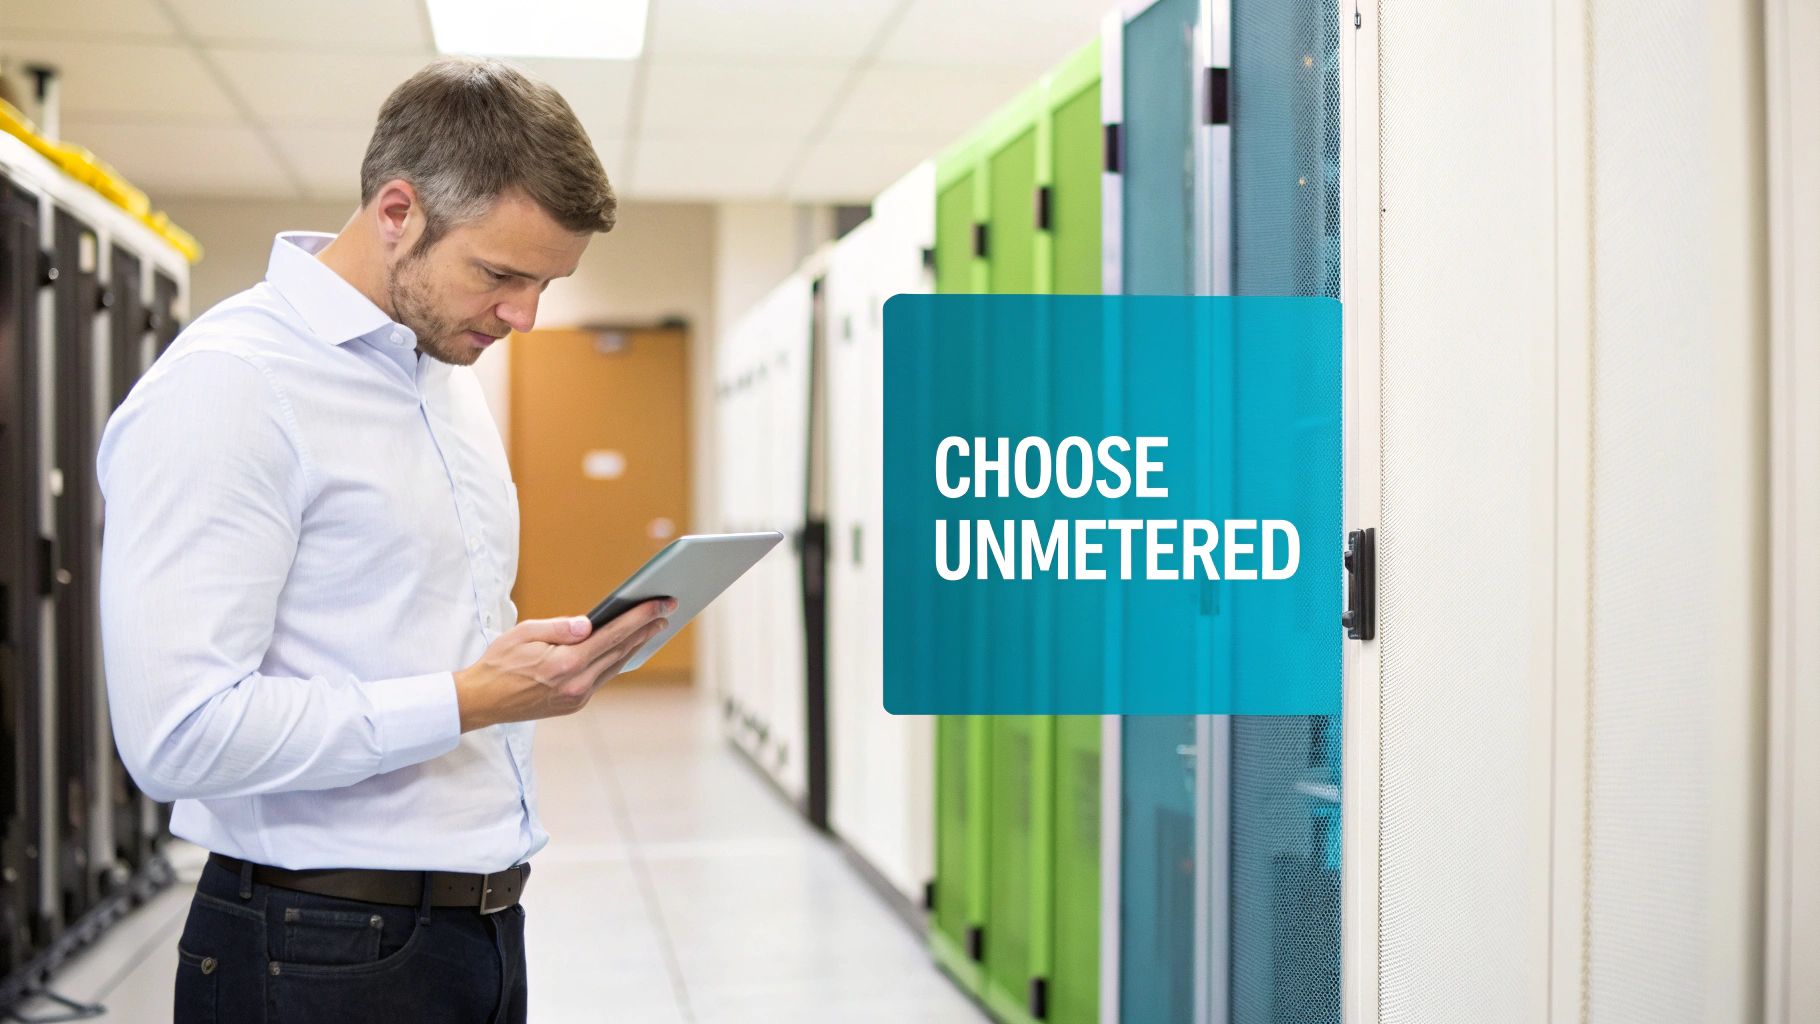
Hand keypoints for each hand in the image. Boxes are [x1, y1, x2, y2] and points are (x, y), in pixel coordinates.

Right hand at [453, 598, 675, 731]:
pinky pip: (603, 677)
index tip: (660, 603)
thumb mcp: (524, 634)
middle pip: (621, 651)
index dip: (639, 618)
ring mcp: (578, 698)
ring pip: (615, 666)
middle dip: (646, 628)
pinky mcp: (575, 704)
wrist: (482, 701)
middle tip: (667, 608)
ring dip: (637, 644)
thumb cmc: (500, 662)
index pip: (612, 636)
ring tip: (654, 625)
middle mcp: (577, 685)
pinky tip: (627, 646)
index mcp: (565, 665)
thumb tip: (590, 624)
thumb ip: (559, 628)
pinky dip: (618, 659)